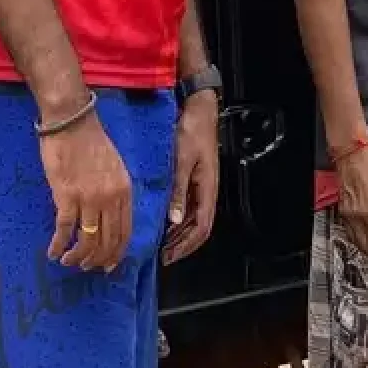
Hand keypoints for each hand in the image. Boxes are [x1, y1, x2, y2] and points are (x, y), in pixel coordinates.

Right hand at [39, 108, 133, 271]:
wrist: (71, 122)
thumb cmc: (91, 142)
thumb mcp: (115, 168)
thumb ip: (116, 192)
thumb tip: (111, 217)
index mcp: (124, 191)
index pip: (125, 232)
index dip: (116, 253)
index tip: (108, 265)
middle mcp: (111, 199)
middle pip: (108, 241)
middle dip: (97, 259)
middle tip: (86, 267)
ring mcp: (89, 199)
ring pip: (88, 240)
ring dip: (78, 257)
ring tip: (68, 261)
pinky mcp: (67, 197)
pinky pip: (65, 230)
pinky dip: (58, 245)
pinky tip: (52, 252)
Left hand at [162, 97, 220, 264]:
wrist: (199, 110)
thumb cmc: (191, 132)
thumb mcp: (180, 162)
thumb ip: (178, 191)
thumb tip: (175, 221)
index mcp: (207, 190)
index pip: (201, 228)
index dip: (186, 245)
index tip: (168, 256)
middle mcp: (207, 192)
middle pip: (199, 228)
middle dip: (182, 245)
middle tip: (161, 255)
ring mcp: (201, 187)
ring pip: (194, 219)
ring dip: (179, 234)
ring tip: (160, 244)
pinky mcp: (194, 180)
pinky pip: (188, 207)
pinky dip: (178, 220)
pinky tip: (164, 222)